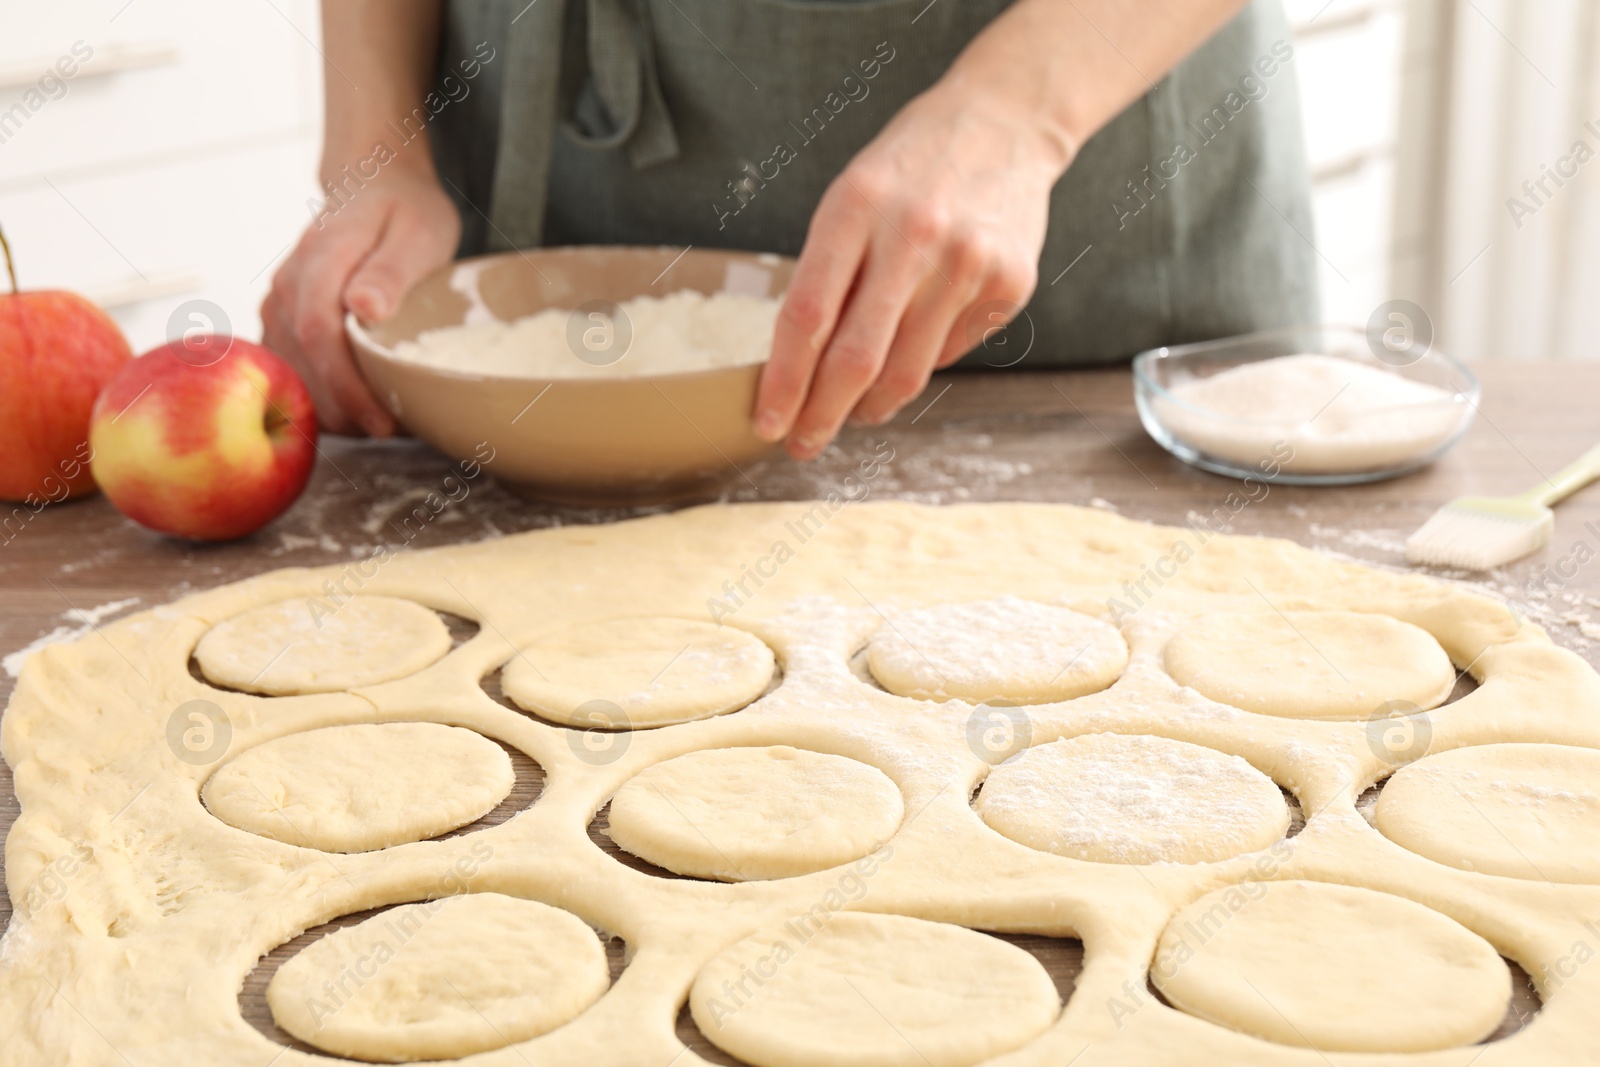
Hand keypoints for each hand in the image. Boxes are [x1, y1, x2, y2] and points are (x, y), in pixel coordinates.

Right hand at [261, 169, 459, 435]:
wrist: (372, 188)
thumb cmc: (405, 212)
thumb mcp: (418, 230)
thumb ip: (391, 268)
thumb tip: (364, 306)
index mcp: (321, 258)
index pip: (321, 334)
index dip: (349, 386)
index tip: (384, 420)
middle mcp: (288, 284)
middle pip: (302, 365)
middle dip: (346, 410)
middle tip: (392, 430)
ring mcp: (278, 304)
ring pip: (290, 375)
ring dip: (332, 409)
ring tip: (380, 420)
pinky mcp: (280, 321)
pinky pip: (289, 371)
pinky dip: (320, 398)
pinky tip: (357, 407)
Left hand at [754, 84, 1071, 458]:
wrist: (1004, 122)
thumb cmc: (909, 170)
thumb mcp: (851, 198)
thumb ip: (827, 275)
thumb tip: (797, 371)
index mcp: (857, 205)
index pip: (807, 316)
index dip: (783, 381)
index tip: (766, 421)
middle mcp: (915, 235)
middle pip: (855, 358)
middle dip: (821, 415)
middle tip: (802, 444)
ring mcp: (969, 262)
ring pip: (906, 372)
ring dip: (869, 407)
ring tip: (852, 414)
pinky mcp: (1008, 284)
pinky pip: (947, 353)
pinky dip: (919, 363)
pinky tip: (913, 342)